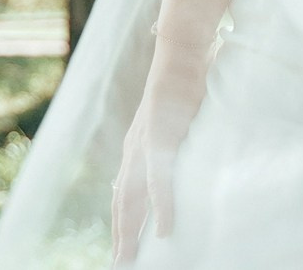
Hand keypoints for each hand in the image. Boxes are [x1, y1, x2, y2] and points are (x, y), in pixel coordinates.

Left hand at [110, 71, 197, 262]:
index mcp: (137, 149)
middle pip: (122, 202)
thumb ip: (171, 144)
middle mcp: (134, 150)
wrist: (181, 54)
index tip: (122, 248)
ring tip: (131, 258)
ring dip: (131, 231)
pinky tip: (163, 229)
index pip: (124, 193)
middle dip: (120, 236)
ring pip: (132, 197)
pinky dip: (160, 207)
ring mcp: (144, 146)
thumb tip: (177, 164)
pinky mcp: (159, 138)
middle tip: (120, 265)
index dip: (121, 222)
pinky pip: (159, 181)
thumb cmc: (182, 85)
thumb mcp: (175, 122)